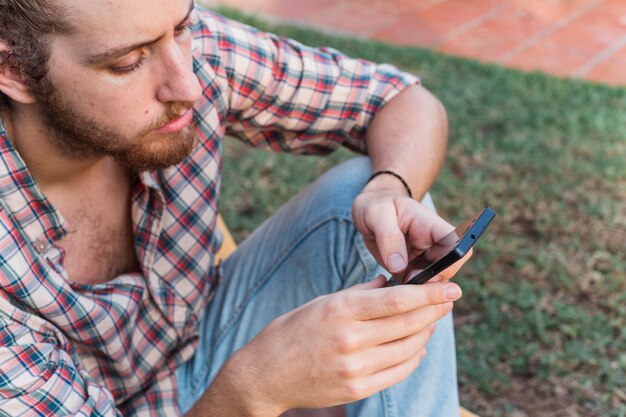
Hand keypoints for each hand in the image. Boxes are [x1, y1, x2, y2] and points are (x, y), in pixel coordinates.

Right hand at [210, 276, 461, 415]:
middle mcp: (351, 339)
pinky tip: (415, 346)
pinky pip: (398, 371)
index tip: (451, 287)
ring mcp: (355, 367)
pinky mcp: (357, 388)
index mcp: (341, 310)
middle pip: (409, 323)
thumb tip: (390, 283)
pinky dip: (412, 356)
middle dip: (434, 310)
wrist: (266, 374)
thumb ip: (359, 293)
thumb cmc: (291, 332)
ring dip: (425, 332)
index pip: (398, 300)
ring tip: (430, 321)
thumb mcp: (321, 302)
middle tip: (447, 300)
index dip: (430, 293)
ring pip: (408, 348)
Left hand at [352, 181, 470, 279]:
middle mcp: (433, 244)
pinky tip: (389, 289)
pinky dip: (406, 294)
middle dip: (430, 282)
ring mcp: (424, 259)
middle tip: (406, 280)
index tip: (427, 272)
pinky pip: (417, 288)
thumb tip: (398, 266)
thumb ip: (388, 237)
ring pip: (434, 283)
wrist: (369, 210)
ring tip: (394, 285)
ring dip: (417, 290)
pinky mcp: (412, 271)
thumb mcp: (377, 214)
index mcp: (432, 226)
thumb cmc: (376, 205)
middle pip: (449, 270)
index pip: (457, 244)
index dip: (451, 262)